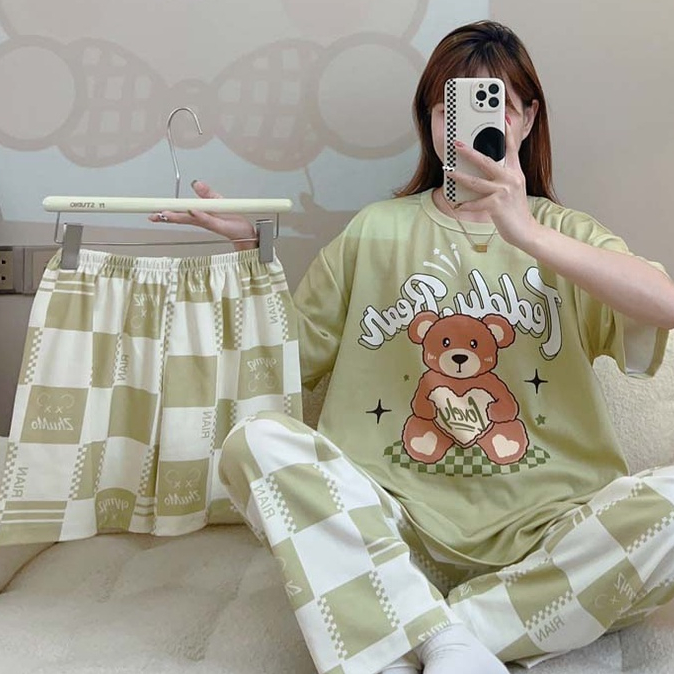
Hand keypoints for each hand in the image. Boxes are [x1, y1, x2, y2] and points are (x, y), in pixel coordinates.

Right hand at [147, 180, 257, 249]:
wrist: (247, 233)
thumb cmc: (234, 222)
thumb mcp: (218, 202)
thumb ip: (206, 194)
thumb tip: (195, 183)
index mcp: (200, 214)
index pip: (180, 212)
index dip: (166, 211)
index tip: (154, 211)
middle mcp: (203, 220)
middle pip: (181, 217)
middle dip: (166, 216)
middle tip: (153, 215)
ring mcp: (210, 223)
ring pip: (191, 219)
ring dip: (178, 216)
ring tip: (166, 214)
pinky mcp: (219, 225)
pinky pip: (207, 220)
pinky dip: (199, 215)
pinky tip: (192, 211)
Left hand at [449, 117, 538, 248]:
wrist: (525, 230)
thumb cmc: (515, 210)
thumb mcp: (513, 188)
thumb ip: (504, 176)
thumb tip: (487, 167)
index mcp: (515, 172)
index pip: (511, 148)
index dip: (507, 132)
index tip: (503, 117)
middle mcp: (511, 179)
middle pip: (487, 161)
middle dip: (469, 152)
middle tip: (457, 144)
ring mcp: (504, 192)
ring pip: (476, 181)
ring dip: (459, 176)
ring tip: (448, 172)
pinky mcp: (497, 205)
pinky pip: (476, 203)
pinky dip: (465, 205)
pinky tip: (457, 204)